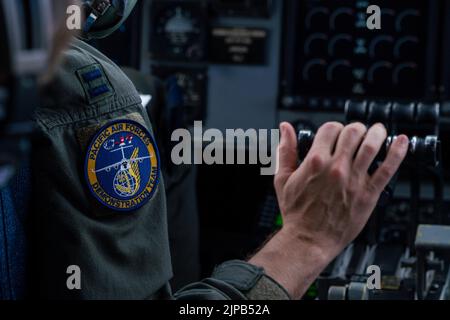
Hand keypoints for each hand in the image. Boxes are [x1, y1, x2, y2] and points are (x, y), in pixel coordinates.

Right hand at [249, 122, 408, 298]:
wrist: (309, 240)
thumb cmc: (296, 213)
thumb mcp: (283, 179)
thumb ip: (285, 150)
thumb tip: (285, 129)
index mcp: (315, 162)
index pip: (331, 129)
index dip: (334, 128)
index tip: (336, 133)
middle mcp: (336, 168)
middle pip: (353, 133)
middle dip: (356, 128)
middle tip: (357, 132)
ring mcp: (354, 180)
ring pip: (372, 146)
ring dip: (377, 133)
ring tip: (378, 131)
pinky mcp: (368, 194)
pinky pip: (387, 169)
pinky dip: (397, 152)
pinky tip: (401, 142)